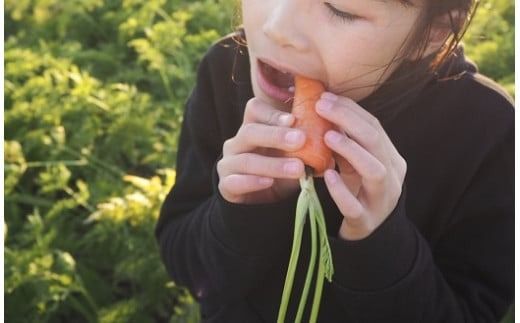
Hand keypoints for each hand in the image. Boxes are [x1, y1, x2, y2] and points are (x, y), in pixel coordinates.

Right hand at [217, 97, 307, 203]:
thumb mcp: (294, 156)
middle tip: (301, 140)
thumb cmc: (281, 173)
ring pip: (246, 159)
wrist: (261, 205)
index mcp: (253, 128)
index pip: (254, 110)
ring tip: (297, 168)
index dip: (272, 114)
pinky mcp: (225, 185)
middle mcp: (237, 143)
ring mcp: (228, 164)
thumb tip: (336, 133)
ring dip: (273, 163)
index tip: (294, 119)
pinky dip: (252, 182)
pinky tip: (269, 183)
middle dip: (276, 135)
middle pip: (250, 131)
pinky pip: (234, 182)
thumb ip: (308, 144)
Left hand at [315, 92, 406, 240]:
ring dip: (351, 150)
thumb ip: (346, 142)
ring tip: (327, 136)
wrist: (369, 234)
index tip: (324, 97)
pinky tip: (328, 177)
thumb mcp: (354, 165)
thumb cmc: (358, 192)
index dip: (349, 109)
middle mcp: (392, 176)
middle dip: (348, 120)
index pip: (374, 126)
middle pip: (375, 141)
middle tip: (320, 107)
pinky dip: (341, 190)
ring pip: (375, 171)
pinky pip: (355, 206)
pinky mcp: (366, 221)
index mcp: (390, 158)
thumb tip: (324, 111)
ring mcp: (381, 200)